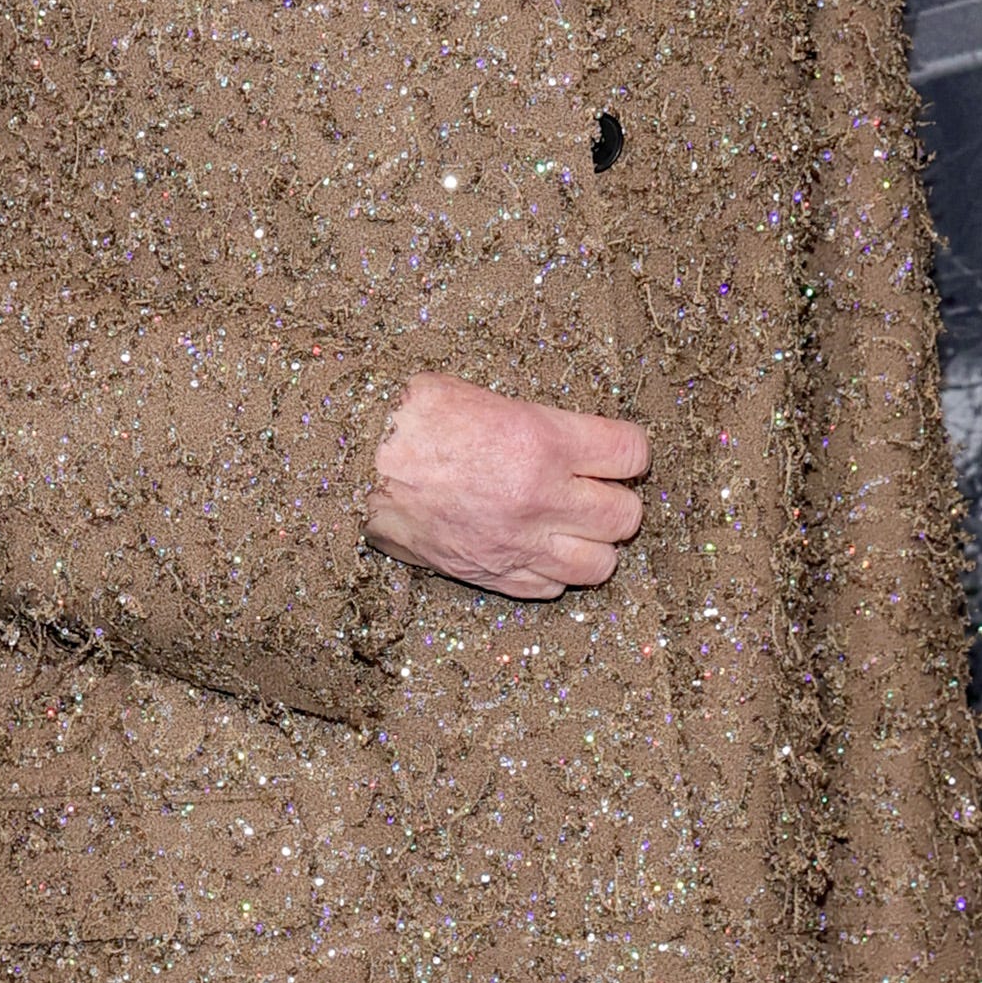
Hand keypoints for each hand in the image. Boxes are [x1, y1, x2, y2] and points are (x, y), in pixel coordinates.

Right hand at [366, 372, 648, 599]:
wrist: (350, 465)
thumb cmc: (406, 418)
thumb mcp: (480, 394)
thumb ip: (535, 422)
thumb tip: (567, 439)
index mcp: (543, 442)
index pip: (631, 455)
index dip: (628, 452)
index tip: (615, 452)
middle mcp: (540, 499)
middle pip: (626, 516)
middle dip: (615, 500)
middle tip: (594, 488)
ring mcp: (517, 544)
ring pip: (599, 564)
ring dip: (592, 543)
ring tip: (571, 525)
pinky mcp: (492, 575)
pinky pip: (551, 588)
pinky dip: (553, 571)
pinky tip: (536, 547)